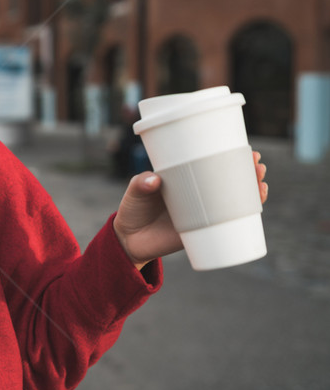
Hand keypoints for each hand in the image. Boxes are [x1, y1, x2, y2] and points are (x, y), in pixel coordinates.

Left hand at [113, 151, 268, 268]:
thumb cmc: (132, 209)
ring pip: (234, 201)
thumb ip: (140, 184)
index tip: (247, 149)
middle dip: (249, 172)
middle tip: (257, 165)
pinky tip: (256, 211)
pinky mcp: (201, 232)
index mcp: (186, 178)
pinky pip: (227, 226)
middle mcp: (198, 194)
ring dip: (253, 193)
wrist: (128, 239)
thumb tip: (154, 180)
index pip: (213, 163)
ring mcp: (202, 213)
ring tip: (261, 184)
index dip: (231, 156)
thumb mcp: (134, 192)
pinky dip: (243, 219)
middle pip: (231, 180)